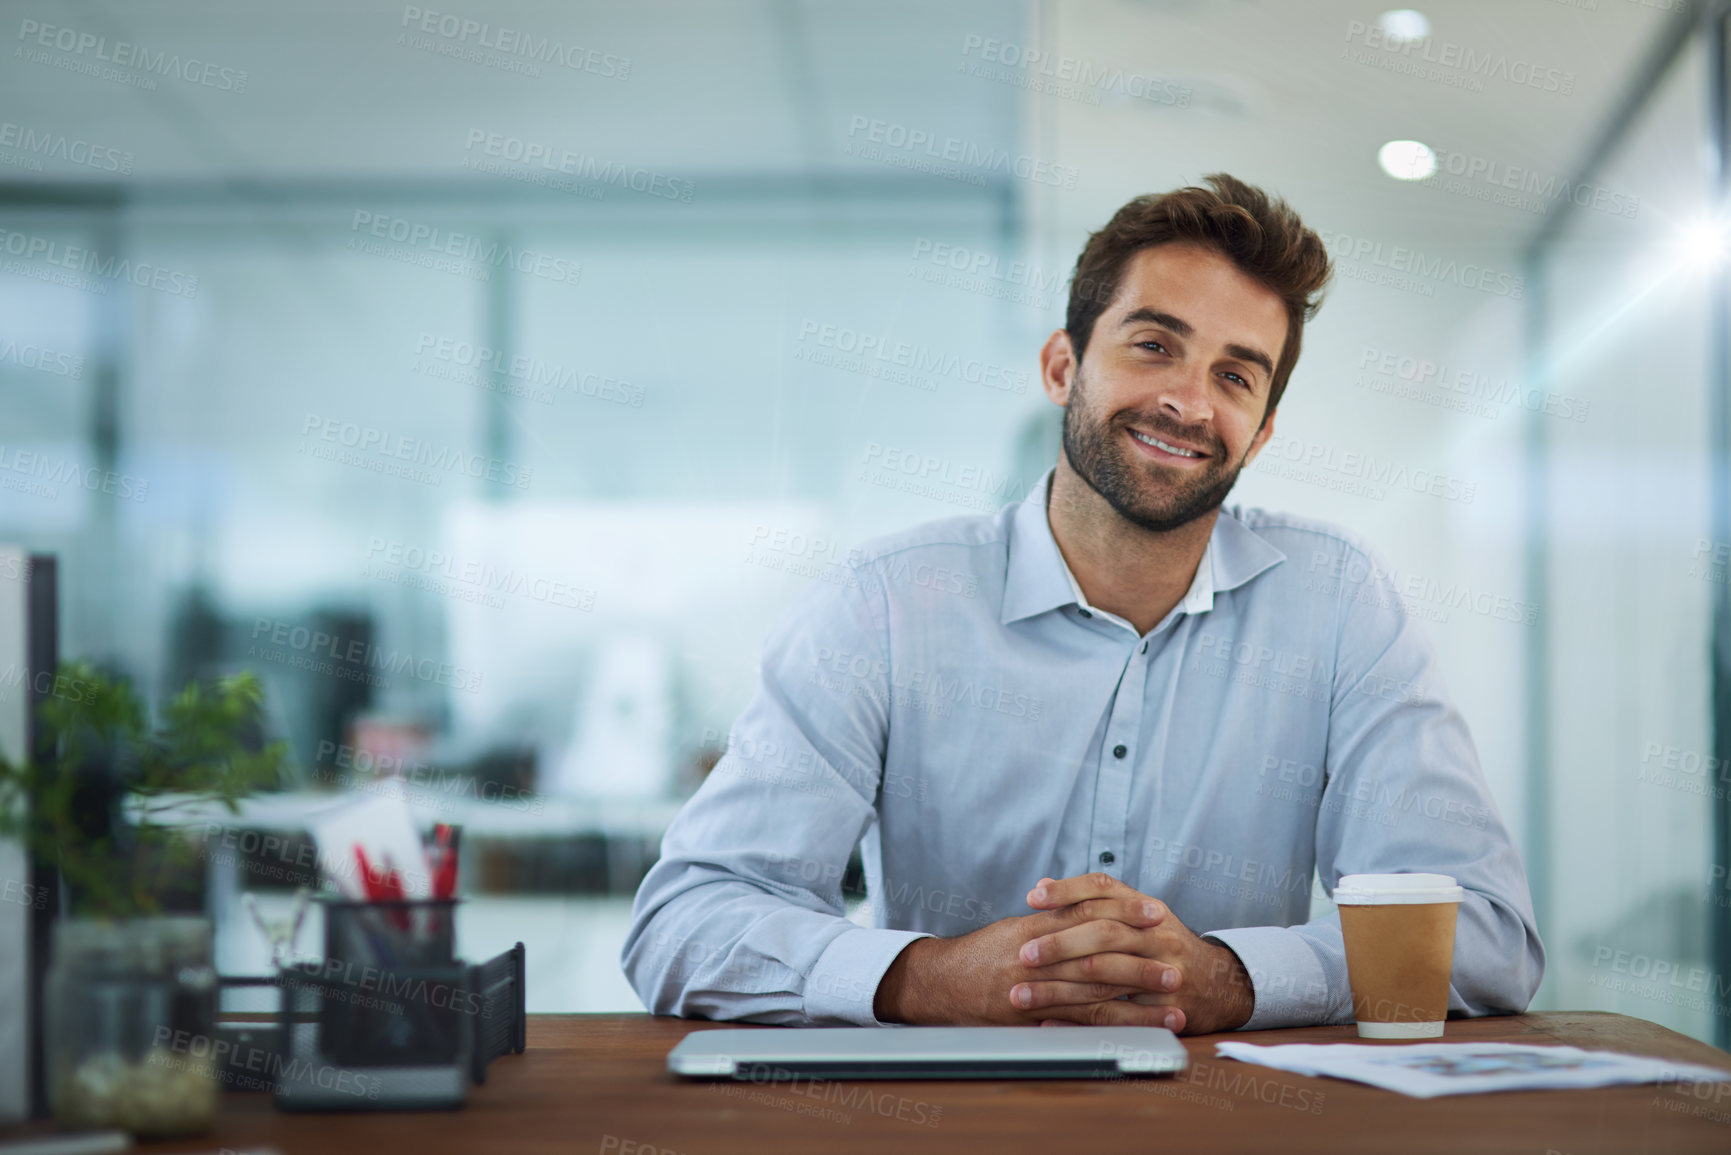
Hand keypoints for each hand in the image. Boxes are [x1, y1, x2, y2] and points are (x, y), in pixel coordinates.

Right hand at [873, 892, 1169, 1025]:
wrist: (937, 983)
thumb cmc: (980, 954)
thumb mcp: (1015, 927)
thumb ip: (1052, 918)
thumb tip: (1090, 906)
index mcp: (1036, 927)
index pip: (1087, 910)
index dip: (1125, 910)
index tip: (1157, 912)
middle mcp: (1036, 955)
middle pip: (1097, 951)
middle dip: (1141, 957)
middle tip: (1176, 960)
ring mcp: (1033, 987)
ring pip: (1093, 992)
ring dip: (1138, 999)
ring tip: (1173, 1003)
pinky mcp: (1030, 1017)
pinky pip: (1076, 1022)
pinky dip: (1111, 1027)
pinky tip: (1136, 1030)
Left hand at [1018, 873, 1254, 1034]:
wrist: (1222, 983)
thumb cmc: (1164, 946)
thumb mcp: (1137, 914)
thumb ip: (1092, 899)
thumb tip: (1041, 884)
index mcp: (1145, 907)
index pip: (1102, 888)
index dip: (1066, 891)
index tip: (1031, 898)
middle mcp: (1157, 933)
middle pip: (1103, 930)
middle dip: (1059, 943)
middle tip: (1024, 954)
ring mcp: (1164, 969)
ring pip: (1106, 974)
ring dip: (1059, 987)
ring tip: (1022, 995)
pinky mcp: (1165, 1008)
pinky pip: (1116, 1016)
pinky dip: (1079, 1020)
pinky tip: (1049, 1021)